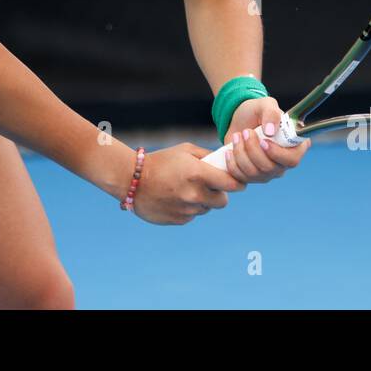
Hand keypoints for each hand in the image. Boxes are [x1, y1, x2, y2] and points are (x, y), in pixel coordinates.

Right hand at [129, 143, 244, 225]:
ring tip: (185, 190)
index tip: (238, 183)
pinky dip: (188, 209)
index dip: (238, 184)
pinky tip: (175, 198)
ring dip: (202, 201)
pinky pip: (192, 216)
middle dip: (219, 194)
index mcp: (198, 174)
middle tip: (209, 187)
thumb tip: (225, 162)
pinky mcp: (178, 220)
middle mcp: (195, 194)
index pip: (232, 185)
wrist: (132, 180)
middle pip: (223, 201)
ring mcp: (187, 209)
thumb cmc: (160, 161)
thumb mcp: (184, 150)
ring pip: (206, 209)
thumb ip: (207, 156)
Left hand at [221, 97, 311, 184]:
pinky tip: (229, 150)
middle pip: (270, 168)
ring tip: (237, 136)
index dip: (277, 154)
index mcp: (293, 146)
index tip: (263, 141)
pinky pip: (241, 178)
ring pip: (253, 173)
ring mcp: (267, 172)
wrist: (240, 120)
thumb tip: (270, 132)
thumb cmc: (257, 111)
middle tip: (246, 132)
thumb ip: (271, 113)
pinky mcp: (252, 177)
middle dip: (253, 149)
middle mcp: (283, 163)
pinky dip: (232, 163)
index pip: (292, 160)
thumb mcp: (265, 104)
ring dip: (241, 153)